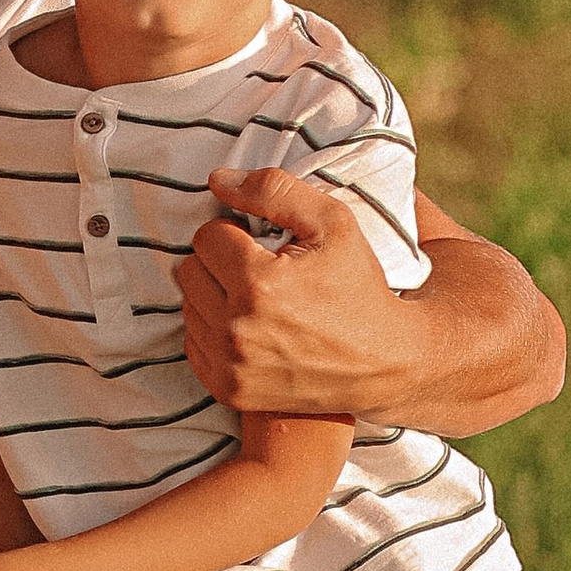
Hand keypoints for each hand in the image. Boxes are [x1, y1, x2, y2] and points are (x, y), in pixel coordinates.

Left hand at [178, 166, 395, 418]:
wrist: (383, 364)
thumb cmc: (359, 287)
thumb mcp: (333, 223)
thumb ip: (274, 190)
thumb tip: (217, 180)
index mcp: (258, 283)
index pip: (207, 235)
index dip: (236, 233)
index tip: (265, 246)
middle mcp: (237, 328)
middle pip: (190, 270)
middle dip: (221, 262)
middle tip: (261, 270)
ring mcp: (230, 365)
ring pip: (188, 306)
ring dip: (214, 295)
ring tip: (258, 299)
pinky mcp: (228, 391)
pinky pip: (193, 343)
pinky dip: (213, 331)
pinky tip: (250, 328)